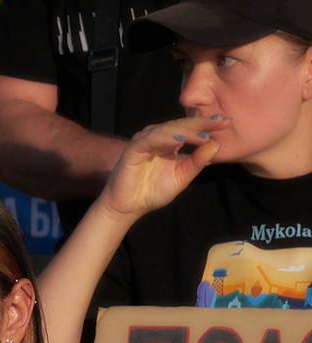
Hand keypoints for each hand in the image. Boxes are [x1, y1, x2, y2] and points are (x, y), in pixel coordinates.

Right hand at [100, 116, 220, 222]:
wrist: (128, 207)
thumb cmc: (152, 192)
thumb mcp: (181, 177)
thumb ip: (197, 162)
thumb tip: (216, 145)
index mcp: (170, 142)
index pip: (191, 129)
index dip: (208, 125)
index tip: (227, 124)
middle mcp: (158, 136)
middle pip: (182, 125)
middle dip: (202, 123)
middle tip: (221, 122)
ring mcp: (146, 140)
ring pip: (169, 130)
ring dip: (187, 131)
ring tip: (204, 135)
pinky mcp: (135, 147)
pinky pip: (152, 139)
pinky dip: (167, 138)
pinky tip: (180, 141)